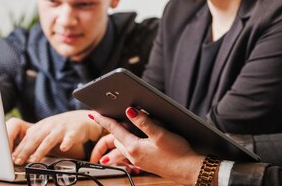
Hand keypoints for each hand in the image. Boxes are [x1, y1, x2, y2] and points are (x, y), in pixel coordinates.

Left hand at [8, 111, 102, 164]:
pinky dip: (67, 143)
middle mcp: (50, 126)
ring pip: (50, 140)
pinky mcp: (74, 132)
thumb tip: (19, 147)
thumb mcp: (47, 128)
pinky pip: (70, 138)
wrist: (83, 119)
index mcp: (42, 126)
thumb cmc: (63, 126)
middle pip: (35, 139)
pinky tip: (63, 148)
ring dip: (41, 150)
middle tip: (18, 161)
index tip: (12, 159)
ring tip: (34, 159)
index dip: (19, 148)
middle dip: (25, 150)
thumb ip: (34, 136)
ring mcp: (62, 128)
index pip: (28, 138)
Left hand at [89, 109, 204, 184]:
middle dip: (112, 127)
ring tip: (123, 124)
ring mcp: (138, 160)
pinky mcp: (145, 162)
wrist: (188, 170)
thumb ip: (144, 122)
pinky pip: (130, 150)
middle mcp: (133, 155)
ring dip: (121, 135)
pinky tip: (138, 138)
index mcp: (134, 147)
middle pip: (116, 138)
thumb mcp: (161, 134)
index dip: (103, 120)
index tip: (93, 114)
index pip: (114, 130)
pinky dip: (129, 142)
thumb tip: (130, 110)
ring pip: (123, 145)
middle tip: (108, 116)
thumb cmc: (177, 153)